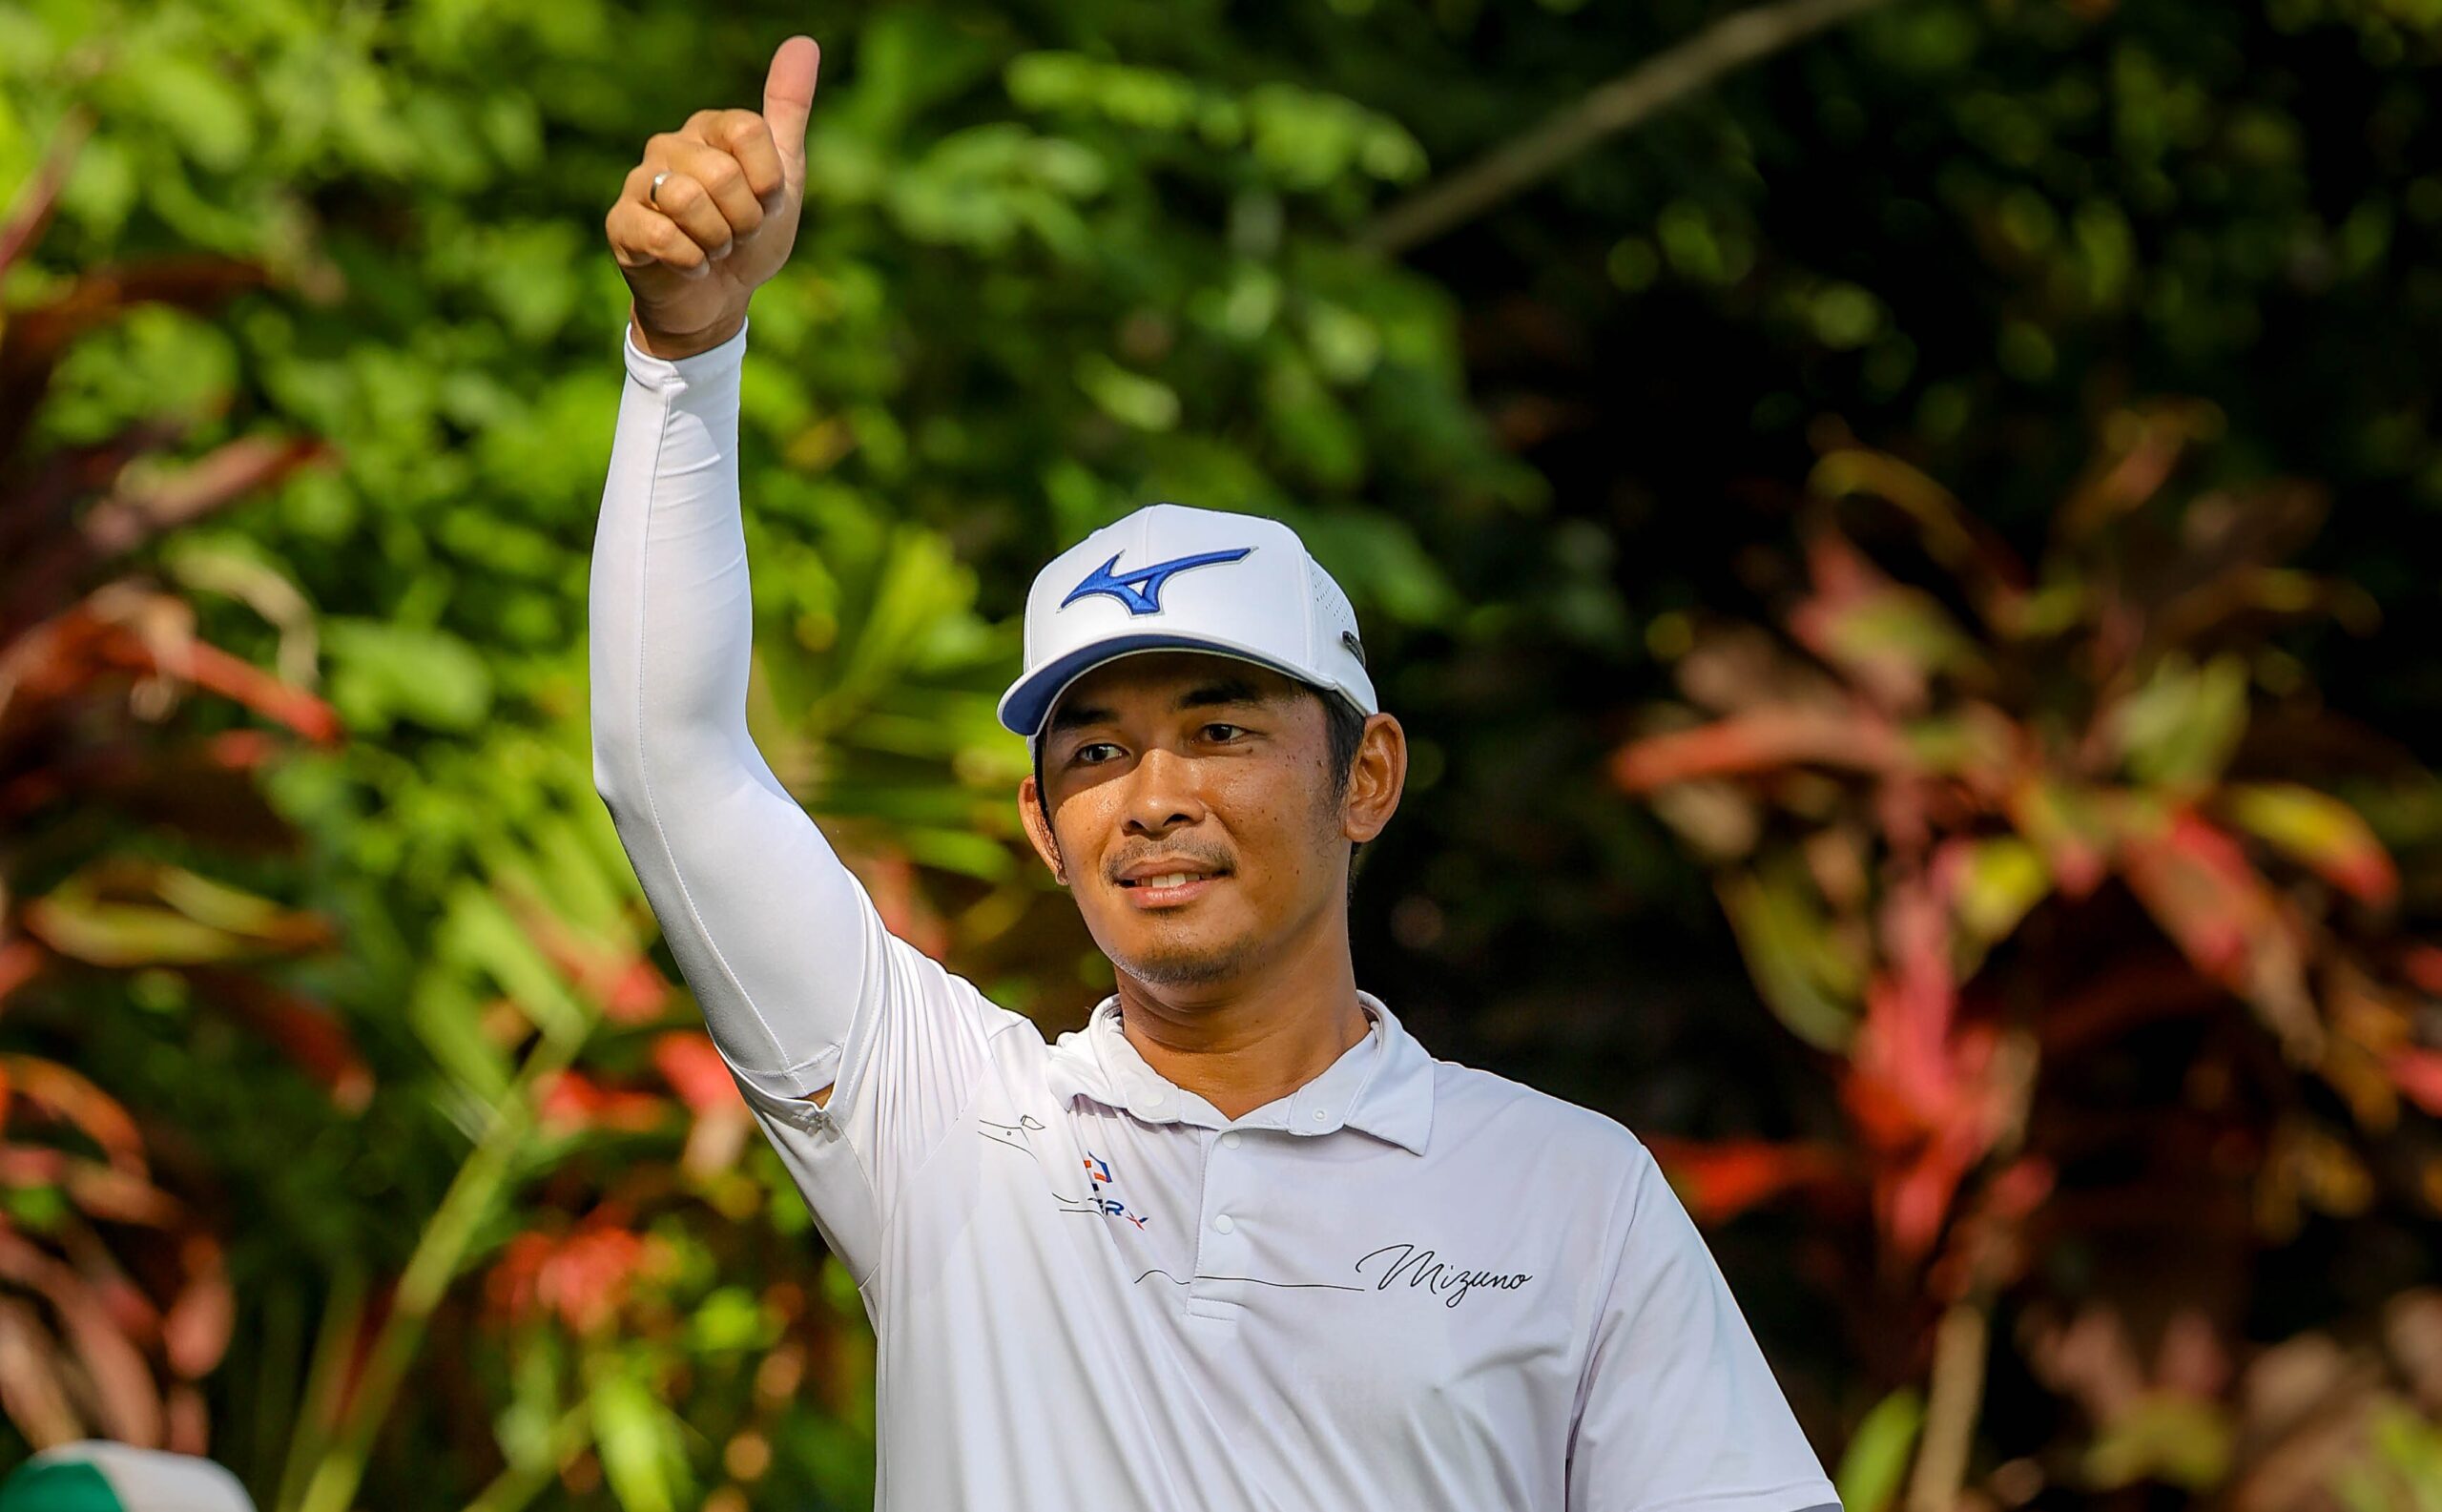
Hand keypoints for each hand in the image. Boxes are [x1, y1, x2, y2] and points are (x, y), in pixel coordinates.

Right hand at [606, 34, 819, 358]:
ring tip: (715, 249)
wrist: (719, 299)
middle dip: (744, 220)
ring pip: (687, 200)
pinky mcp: (622, 224)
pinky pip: (660, 235)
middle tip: (739, 235)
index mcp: (709, 128)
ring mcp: (640, 183)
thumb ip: (789, 111)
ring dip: (717, 241)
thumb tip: (804, 42)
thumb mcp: (783, 177)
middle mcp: (670, 146)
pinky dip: (692, 262)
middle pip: (722, 173)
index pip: (750, 131)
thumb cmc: (750, 236)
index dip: (768, 182)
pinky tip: (694, 267)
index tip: (766, 203)